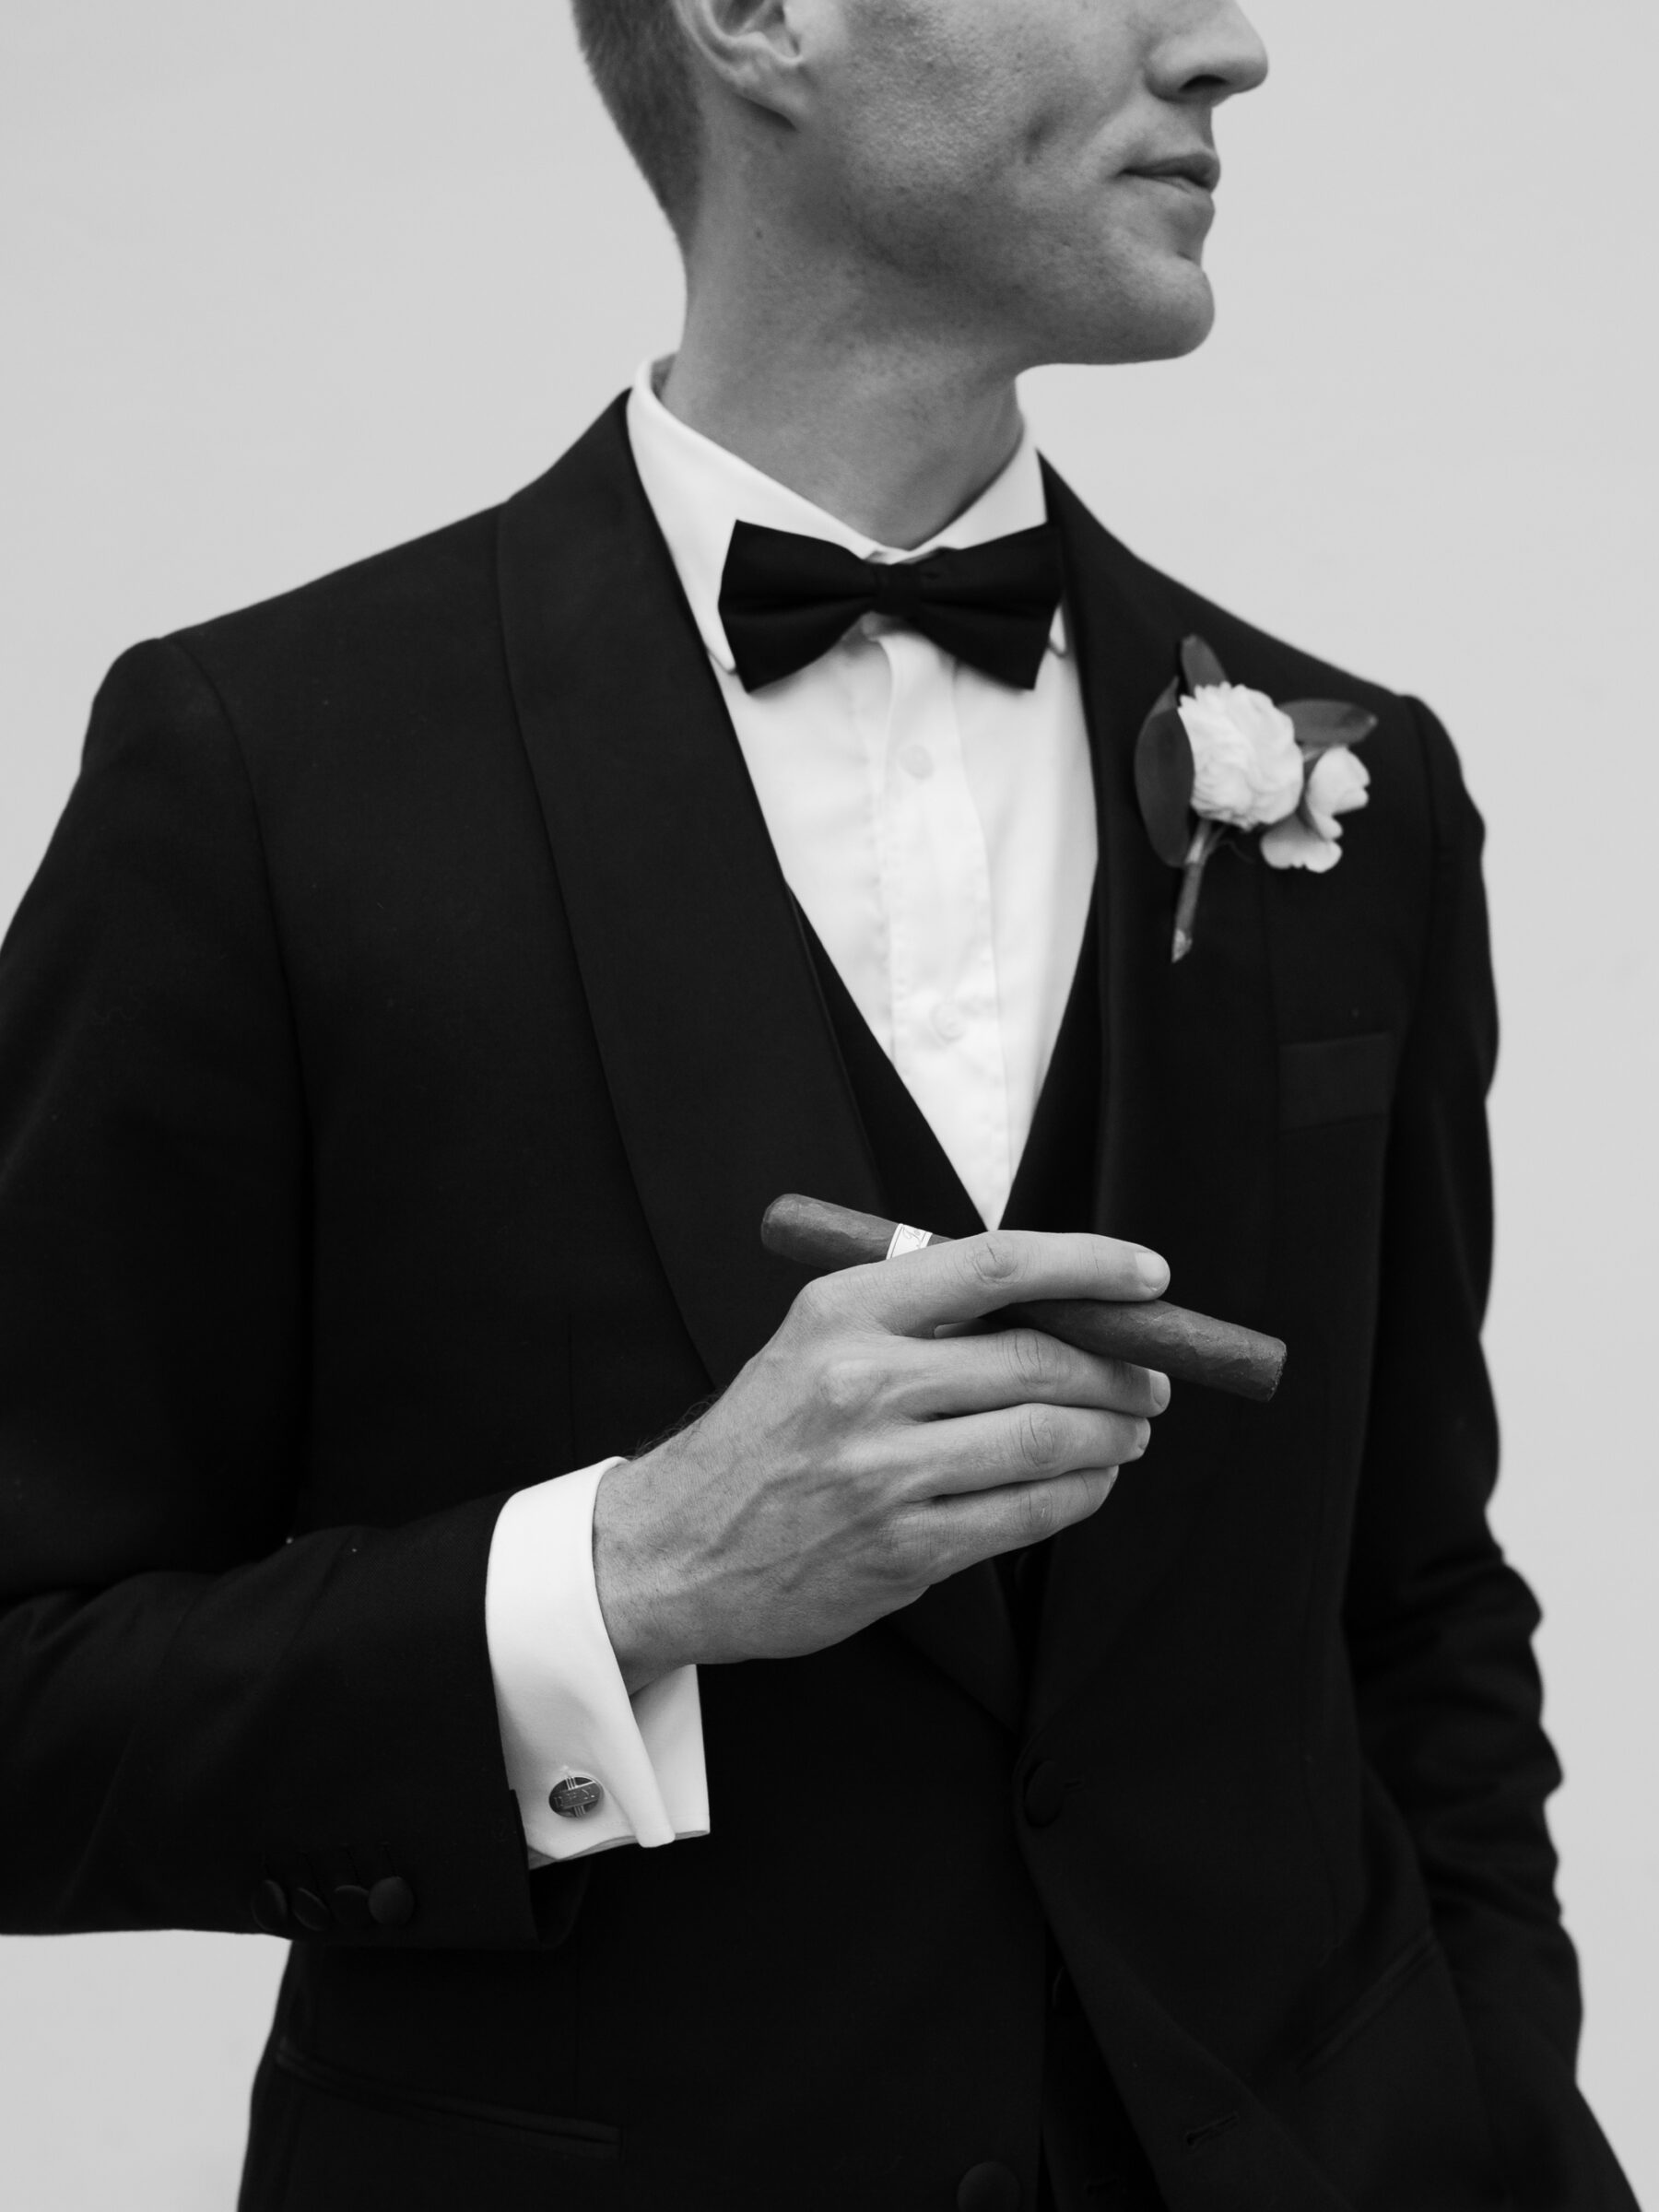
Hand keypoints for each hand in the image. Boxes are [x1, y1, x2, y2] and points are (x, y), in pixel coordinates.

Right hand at [591, 1229, 1170, 1691]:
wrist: (673, 1550)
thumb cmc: (762, 1437)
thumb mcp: (813, 1339)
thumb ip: (919, 1314)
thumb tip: (1059, 1303)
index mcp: (842, 1313)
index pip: (994, 1264)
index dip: (1089, 1264)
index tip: (1147, 1273)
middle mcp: (863, 1385)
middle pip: (1040, 1360)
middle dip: (1121, 1369)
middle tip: (1152, 1375)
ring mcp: (884, 1475)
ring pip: (1047, 1440)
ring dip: (1112, 1434)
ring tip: (1127, 1431)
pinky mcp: (904, 1551)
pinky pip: (1028, 1516)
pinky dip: (1078, 1494)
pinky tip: (1084, 1482)